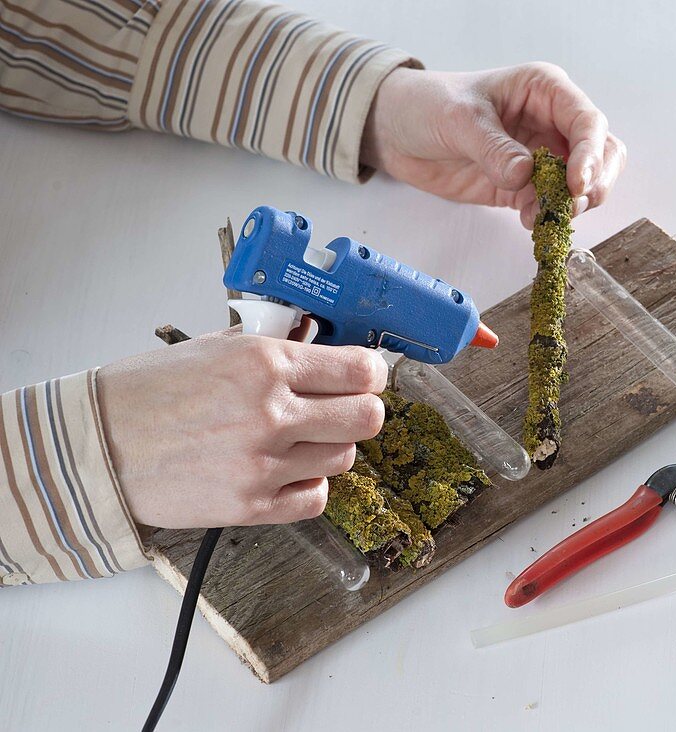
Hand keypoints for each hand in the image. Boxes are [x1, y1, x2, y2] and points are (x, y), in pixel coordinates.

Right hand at [97, 331, 387, 528]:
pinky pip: (315, 498)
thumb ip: (271, 345)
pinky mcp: (252, 506)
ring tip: (297, 439)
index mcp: (265, 363)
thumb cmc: (147, 393)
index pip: (361, 371)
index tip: (364, 377)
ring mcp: (264, 464)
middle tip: (343, 409)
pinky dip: (308, 485)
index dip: (370, 374)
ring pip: (344, 458)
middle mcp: (271, 413)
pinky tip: (284, 471)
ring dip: (329, 447)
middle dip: (362, 411)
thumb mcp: (212, 346)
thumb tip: (315, 340)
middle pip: (368, 419)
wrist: (95, 447)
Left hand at [362, 63, 626, 228]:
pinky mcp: (525, 187)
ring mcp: (542, 156)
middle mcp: (551, 122)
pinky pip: (553, 205)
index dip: (590, 153)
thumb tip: (525, 175)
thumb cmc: (429, 105)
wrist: (397, 132)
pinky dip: (550, 218)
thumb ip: (493, 148)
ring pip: (585, 183)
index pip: (587, 121)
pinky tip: (529, 221)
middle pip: (602, 153)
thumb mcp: (459, 119)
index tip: (577, 183)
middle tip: (571, 205)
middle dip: (595, 182)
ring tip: (545, 216)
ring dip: (574, 205)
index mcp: (544, 91)